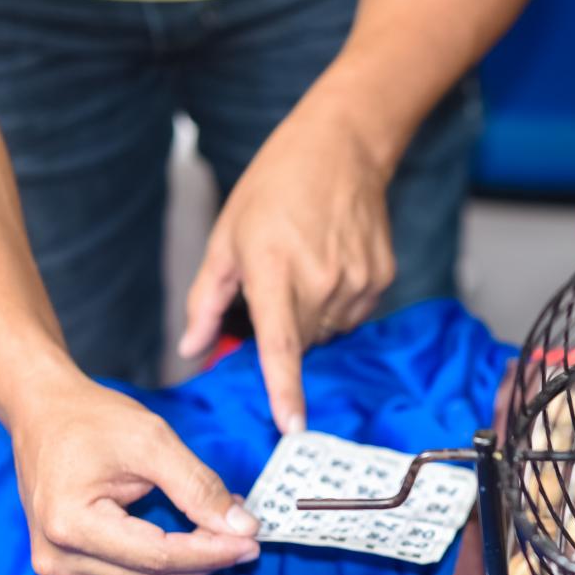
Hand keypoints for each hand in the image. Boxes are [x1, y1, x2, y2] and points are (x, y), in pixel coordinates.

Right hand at [11, 378, 260, 574]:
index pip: (160, 558)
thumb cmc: (90, 420)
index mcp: (71, 525)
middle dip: (208, 556)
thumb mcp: (153, 442)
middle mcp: (58, 557)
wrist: (42, 412)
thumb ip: (199, 487)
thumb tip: (243, 527)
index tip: (254, 542)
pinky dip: (168, 560)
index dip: (213, 552)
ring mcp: (59, 566)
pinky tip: (194, 532)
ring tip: (223, 523)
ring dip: (192, 560)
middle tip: (247, 530)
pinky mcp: (69, 565)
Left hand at [181, 105, 395, 433]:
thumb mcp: (226, 237)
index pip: (280, 345)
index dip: (284, 389)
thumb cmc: (276, 186)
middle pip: (301, 341)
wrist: (341, 148)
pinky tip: (333, 263)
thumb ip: (207, 299)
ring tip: (308, 264)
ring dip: (313, 315)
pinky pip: (354, 313)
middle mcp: (320, 280)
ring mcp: (356, 281)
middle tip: (279, 283)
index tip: (291, 426)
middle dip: (285, 328)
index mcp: (273, 270)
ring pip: (328, 330)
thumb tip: (193, 346)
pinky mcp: (380, 279)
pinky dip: (339, 301)